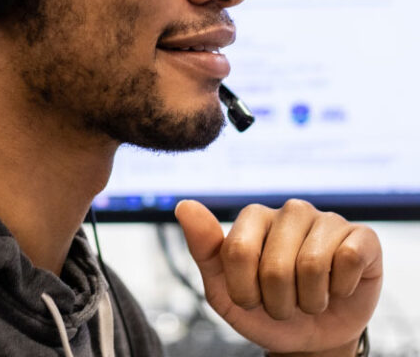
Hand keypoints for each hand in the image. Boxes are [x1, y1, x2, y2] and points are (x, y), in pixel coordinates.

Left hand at [175, 199, 381, 355]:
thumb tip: (184, 205)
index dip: (244, 290)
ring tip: (310, 298)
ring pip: (312, 265)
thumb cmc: (263, 309)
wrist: (310, 340)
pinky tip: (339, 287)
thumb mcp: (223, 290)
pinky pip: (349, 259)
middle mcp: (290, 210)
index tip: (250, 298)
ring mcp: (327, 220)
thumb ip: (203, 248)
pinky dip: (342, 289)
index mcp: (253, 216)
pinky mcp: (362, 236)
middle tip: (285, 303)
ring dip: (310, 300)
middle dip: (278, 301)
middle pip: (276, 264)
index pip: (238, 252)